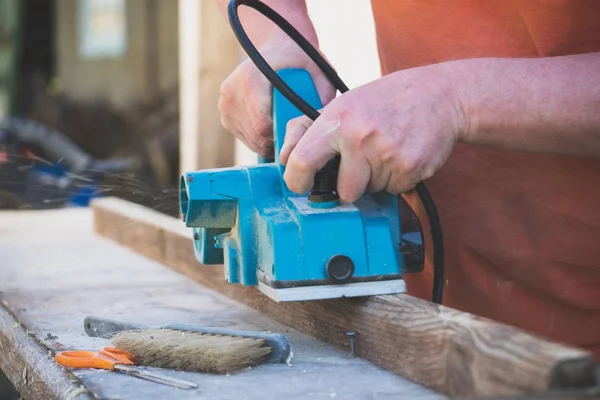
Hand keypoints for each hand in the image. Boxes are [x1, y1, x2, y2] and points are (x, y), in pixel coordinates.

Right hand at [218, 34, 335, 157]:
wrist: (276, 45)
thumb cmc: (300, 59)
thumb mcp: (319, 71)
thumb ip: (324, 94)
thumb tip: (323, 124)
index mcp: (252, 79)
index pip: (263, 125)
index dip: (281, 136)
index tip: (295, 134)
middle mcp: (232, 90)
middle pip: (256, 135)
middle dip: (277, 140)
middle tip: (294, 135)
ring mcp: (225, 101)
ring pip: (249, 138)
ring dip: (267, 140)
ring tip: (283, 128)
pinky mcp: (224, 110)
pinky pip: (242, 134)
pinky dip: (257, 136)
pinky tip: (270, 125)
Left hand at [279, 64, 466, 200]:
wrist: (440, 95)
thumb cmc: (385, 101)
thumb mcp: (344, 104)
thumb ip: (310, 129)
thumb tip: (284, 157)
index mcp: (338, 119)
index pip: (303, 161)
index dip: (296, 181)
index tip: (300, 186)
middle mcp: (360, 137)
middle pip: (344, 191)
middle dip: (351, 185)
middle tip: (362, 162)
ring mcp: (387, 154)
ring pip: (371, 192)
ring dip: (376, 180)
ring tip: (385, 151)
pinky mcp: (410, 168)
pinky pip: (394, 190)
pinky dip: (397, 178)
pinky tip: (402, 154)